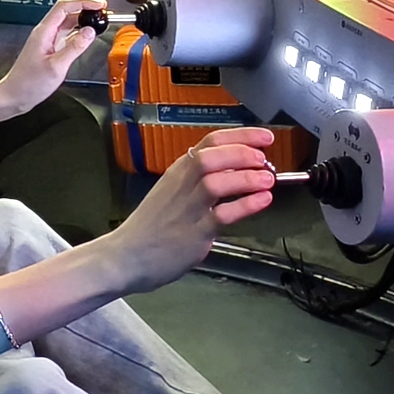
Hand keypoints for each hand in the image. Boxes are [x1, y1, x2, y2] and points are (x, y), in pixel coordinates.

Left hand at [0, 0, 110, 115]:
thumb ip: (74, 47)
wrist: (15, 95)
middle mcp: (45, 33)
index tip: (99, 5)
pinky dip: (78, 31)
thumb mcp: (56, 66)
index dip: (83, 1)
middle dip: (85, 7)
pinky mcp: (49, 48)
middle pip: (67, 11)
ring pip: (67, 22)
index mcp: (44, 32)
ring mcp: (47, 40)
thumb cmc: (29, 84)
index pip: (64, 6)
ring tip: (98, 21)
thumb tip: (90, 32)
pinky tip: (87, 36)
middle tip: (102, 11)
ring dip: (83, 19)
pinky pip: (66, 34)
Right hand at [104, 127, 278, 291]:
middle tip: (264, 159)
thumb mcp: (172, 193)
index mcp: (178, 171)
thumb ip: (199, 181)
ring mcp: (187, 208)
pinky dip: (246, 205)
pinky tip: (262, 201)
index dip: (241, 136)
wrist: (125, 257)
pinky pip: (223, 215)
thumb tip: (237, 172)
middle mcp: (182, 184)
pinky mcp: (194, 233)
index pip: (210, 142)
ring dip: (246, 178)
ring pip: (217, 183)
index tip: (265, 137)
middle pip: (212, 157)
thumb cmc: (151, 227)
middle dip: (243, 153)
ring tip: (268, 179)